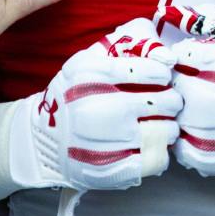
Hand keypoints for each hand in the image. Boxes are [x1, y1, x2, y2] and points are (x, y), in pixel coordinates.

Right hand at [10, 19, 181, 192]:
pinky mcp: (106, 170)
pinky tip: (150, 145)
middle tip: (167, 103)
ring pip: (164, 132)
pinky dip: (160, 152)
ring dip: (169, 127)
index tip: (161, 78)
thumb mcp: (95, 59)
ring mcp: (99, 142)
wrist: (43, 137)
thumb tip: (167, 56)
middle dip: (171, 101)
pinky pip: (155, 160)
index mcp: (90, 74)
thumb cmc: (79, 93)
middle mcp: (93, 107)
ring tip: (159, 124)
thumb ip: (132, 45)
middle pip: (163, 102)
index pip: (151, 70)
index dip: (162, 75)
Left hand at [162, 4, 214, 183]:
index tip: (202, 64)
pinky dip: (189, 137)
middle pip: (173, 85)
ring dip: (186, 109)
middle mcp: (202, 96)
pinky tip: (206, 131)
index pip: (178, 55)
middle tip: (206, 86)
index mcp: (213, 64)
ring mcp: (200, 130)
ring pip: (174, 114)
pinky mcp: (202, 155)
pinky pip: (180, 145)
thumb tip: (184, 9)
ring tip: (210, 109)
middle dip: (185, 82)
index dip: (188, 58)